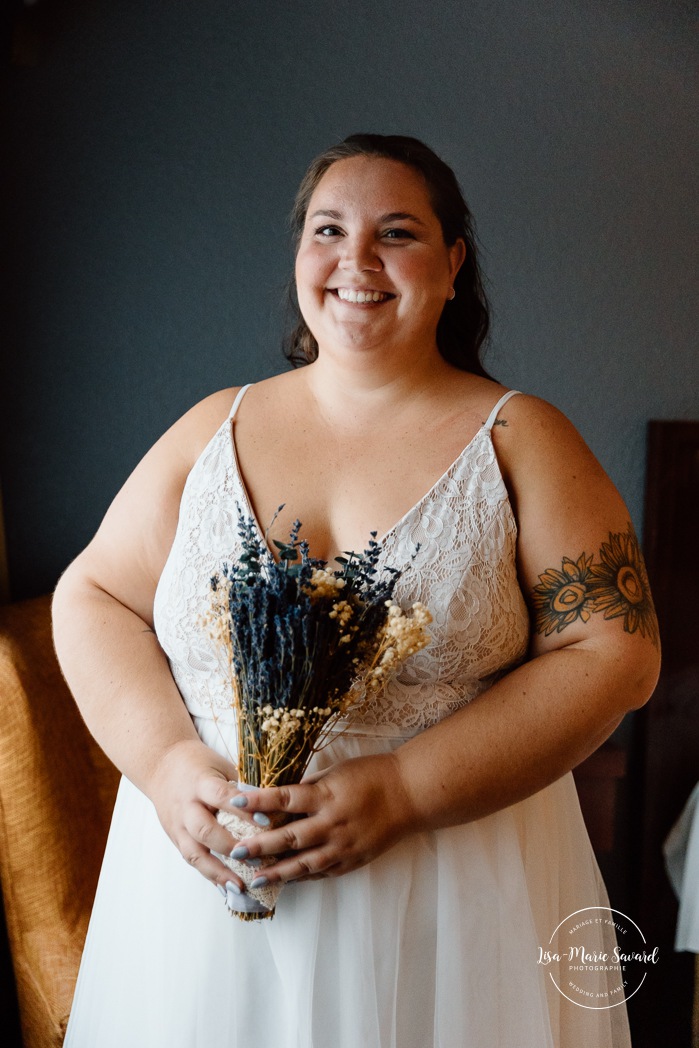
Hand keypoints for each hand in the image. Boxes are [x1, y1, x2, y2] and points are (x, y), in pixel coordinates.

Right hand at [145, 738, 264, 897]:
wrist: (161, 764)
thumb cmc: (199, 763)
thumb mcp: (221, 765)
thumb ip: (241, 787)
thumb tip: (271, 807)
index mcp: (200, 782)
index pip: (221, 796)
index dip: (243, 811)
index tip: (266, 823)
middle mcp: (186, 806)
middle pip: (205, 830)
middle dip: (230, 847)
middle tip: (256, 860)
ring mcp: (177, 824)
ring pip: (194, 852)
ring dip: (218, 872)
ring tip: (240, 887)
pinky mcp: (174, 837)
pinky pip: (190, 858)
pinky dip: (209, 874)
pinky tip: (225, 887)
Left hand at [223, 753, 415, 886]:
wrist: (410, 794)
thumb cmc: (372, 775)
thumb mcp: (337, 772)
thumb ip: (310, 787)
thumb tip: (281, 797)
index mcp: (327, 796)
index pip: (285, 799)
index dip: (258, 801)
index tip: (235, 800)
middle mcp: (332, 824)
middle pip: (289, 837)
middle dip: (260, 845)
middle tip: (235, 850)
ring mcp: (343, 846)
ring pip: (303, 864)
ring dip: (276, 871)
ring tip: (254, 879)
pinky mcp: (352, 861)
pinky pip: (322, 872)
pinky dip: (302, 877)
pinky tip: (285, 882)